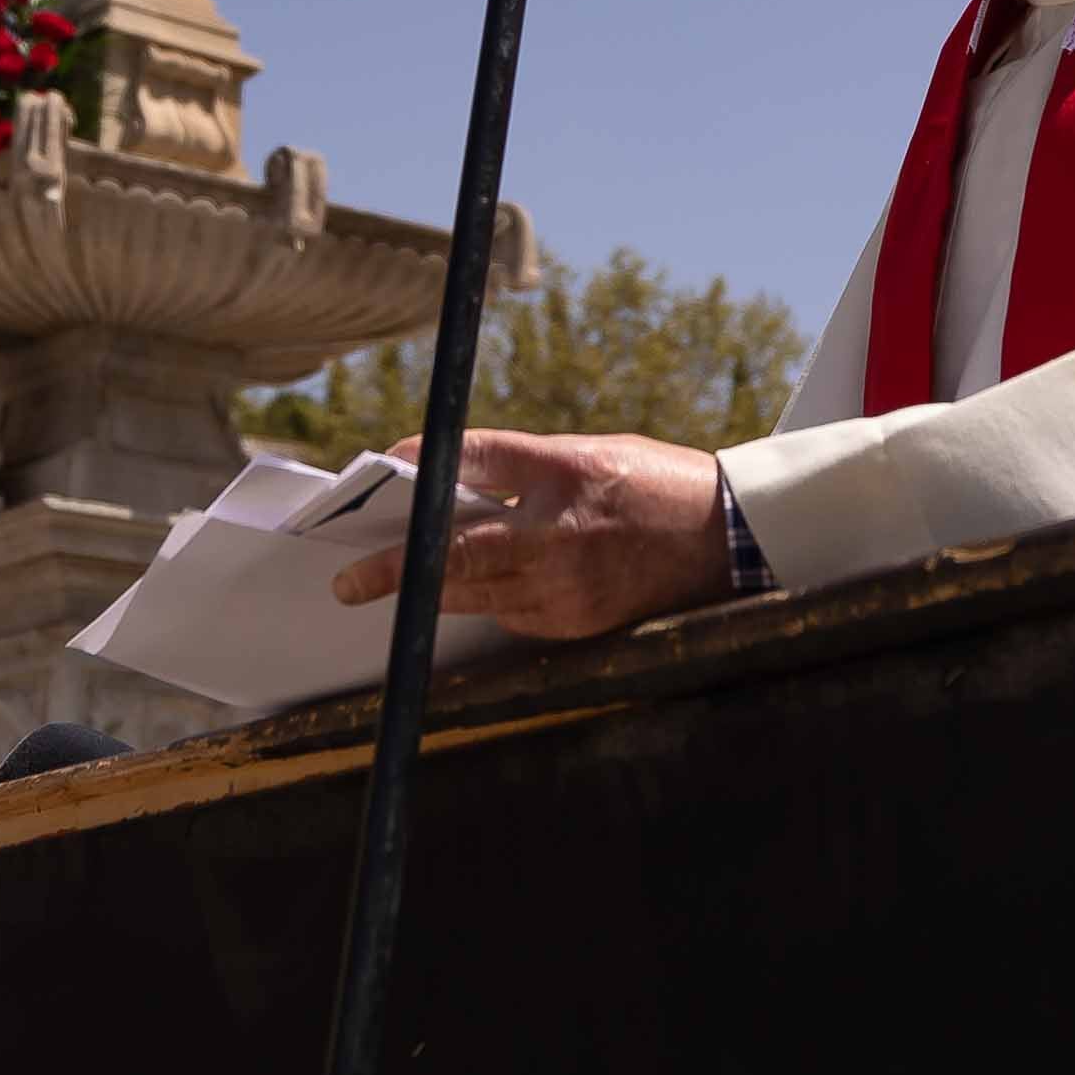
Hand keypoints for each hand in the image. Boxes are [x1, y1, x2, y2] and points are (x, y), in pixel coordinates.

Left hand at [327, 431, 731, 640]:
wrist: (726, 540)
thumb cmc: (655, 484)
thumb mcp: (591, 453)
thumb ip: (524, 470)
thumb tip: (451, 483)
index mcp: (566, 469)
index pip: (473, 455)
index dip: (421, 458)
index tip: (386, 464)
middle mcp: (561, 530)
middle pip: (456, 549)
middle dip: (396, 567)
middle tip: (349, 583)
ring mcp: (567, 584)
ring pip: (474, 592)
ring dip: (432, 588)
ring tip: (391, 584)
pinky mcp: (575, 621)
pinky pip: (510, 614)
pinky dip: (488, 599)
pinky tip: (480, 588)